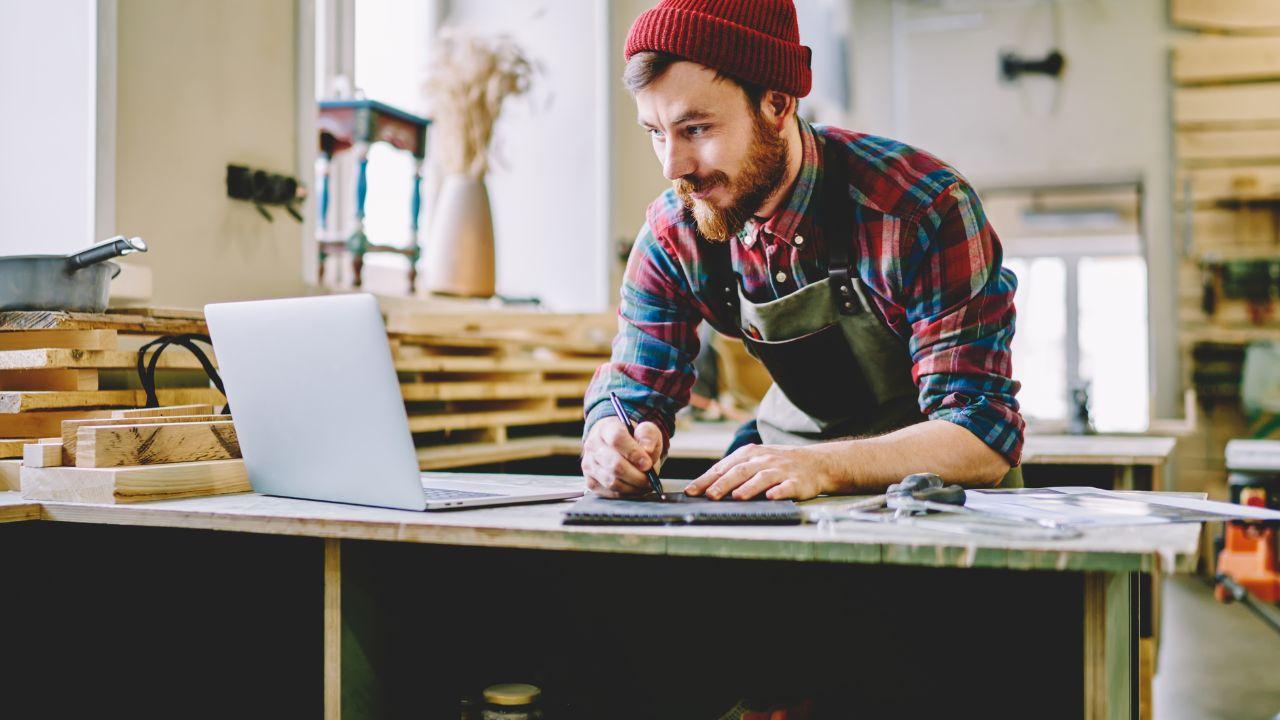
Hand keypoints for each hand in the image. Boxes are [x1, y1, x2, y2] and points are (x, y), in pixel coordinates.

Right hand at [581, 417, 663, 497]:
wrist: (618, 445)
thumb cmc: (633, 438)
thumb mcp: (646, 430)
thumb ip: (648, 435)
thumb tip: (647, 450)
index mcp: (606, 428)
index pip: (617, 439)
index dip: (633, 452)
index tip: (647, 463)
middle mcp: (593, 445)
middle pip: (615, 465)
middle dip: (637, 475)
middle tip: (650, 478)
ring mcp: (589, 464)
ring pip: (612, 482)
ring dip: (633, 486)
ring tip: (645, 483)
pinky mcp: (590, 481)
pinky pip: (610, 492)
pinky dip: (626, 493)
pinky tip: (635, 487)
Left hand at [685, 443, 835, 500]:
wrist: (815, 462)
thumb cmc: (778, 464)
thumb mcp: (755, 460)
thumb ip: (734, 470)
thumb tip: (706, 487)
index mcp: (749, 454)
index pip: (723, 467)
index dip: (706, 479)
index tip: (691, 492)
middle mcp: (763, 460)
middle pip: (740, 471)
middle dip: (723, 484)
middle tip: (709, 495)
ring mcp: (780, 471)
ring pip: (762, 478)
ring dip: (749, 487)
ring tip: (736, 497)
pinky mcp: (796, 482)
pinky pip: (786, 487)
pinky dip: (779, 492)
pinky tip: (771, 497)